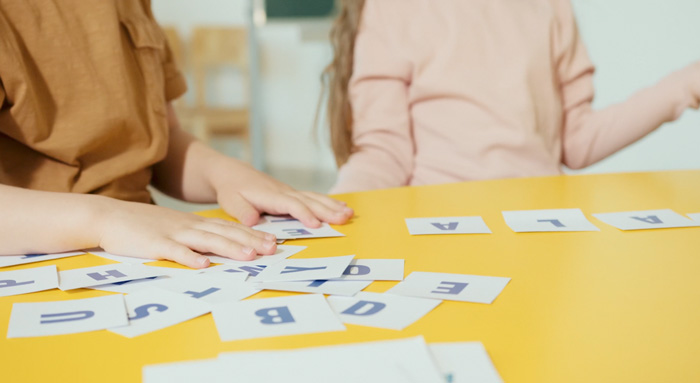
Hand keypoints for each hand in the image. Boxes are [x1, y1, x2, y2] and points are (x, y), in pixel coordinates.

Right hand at [96, 198, 277, 268]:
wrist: (109, 216)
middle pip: (224, 233)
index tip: (273, 242)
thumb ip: (194, 235)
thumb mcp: (174, 227)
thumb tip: (216, 249)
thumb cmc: (143, 226)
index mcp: (194, 223)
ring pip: (206, 241)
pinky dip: (190, 257)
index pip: (229, 228)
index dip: (252, 234)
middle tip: (272, 248)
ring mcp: (172, 234)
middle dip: (250, 240)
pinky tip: (203, 264)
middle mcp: (188, 226)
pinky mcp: (155, 244)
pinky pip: (175, 251)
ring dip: (229, 248)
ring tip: (249, 255)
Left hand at [211, 160, 353, 226]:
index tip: (316, 225)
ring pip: (315, 198)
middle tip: (345, 218)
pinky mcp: (292, 194)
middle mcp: (284, 192)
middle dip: (327, 210)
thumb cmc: (231, 189)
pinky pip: (314, 197)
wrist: (232, 173)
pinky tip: (342, 206)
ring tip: (349, 213)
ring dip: (333, 206)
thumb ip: (242, 211)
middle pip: (309, 200)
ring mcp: (290, 192)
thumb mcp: (231, 201)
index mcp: (270, 195)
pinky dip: (329, 202)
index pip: (291, 205)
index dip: (304, 214)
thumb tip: (253, 221)